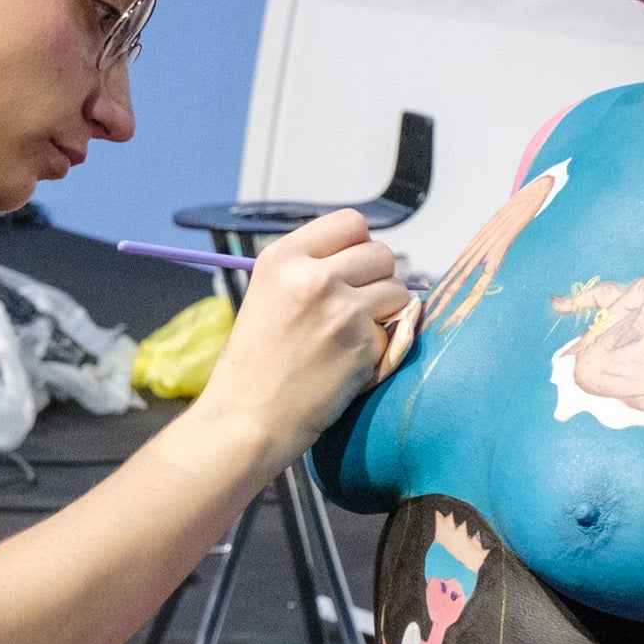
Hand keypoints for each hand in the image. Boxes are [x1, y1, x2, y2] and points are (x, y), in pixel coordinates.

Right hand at [193, 209, 411, 452]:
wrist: (246, 420)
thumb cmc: (252, 368)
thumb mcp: (267, 296)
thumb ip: (309, 271)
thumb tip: (363, 259)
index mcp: (282, 258)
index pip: (350, 223)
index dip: (358, 246)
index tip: (352, 269)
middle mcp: (312, 276)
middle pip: (381, 253)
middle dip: (376, 279)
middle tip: (355, 309)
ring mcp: (341, 309)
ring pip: (398, 290)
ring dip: (385, 312)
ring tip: (351, 336)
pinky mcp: (362, 343)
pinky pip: (395, 332)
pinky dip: (380, 348)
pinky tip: (348, 363)